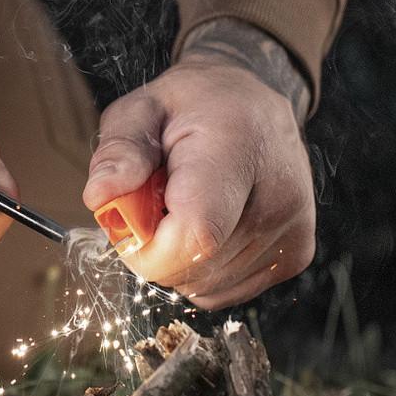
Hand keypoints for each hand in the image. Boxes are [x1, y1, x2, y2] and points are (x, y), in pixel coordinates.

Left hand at [82, 18, 314, 308]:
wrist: (252, 104)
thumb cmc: (190, 107)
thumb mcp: (140, 111)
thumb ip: (118, 152)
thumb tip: (99, 196)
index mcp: (238, 151)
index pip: (197, 233)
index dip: (148, 246)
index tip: (132, 219)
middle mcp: (279, 196)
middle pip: (194, 267)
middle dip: (155, 248)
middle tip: (157, 202)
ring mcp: (293, 230)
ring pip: (203, 286)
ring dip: (178, 259)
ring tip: (186, 207)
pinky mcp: (296, 255)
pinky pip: (222, 291)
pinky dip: (200, 269)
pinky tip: (208, 225)